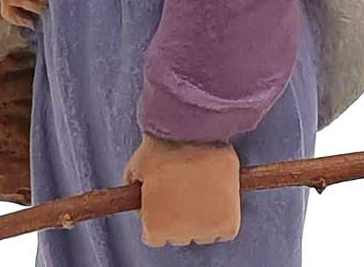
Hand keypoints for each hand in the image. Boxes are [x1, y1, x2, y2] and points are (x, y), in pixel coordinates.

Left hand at [123, 132, 240, 246]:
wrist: (194, 128)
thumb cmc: (164, 143)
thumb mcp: (138, 166)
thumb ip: (135, 190)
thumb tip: (139, 201)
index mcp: (154, 227)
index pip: (154, 235)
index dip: (157, 211)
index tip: (163, 192)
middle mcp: (179, 235)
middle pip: (178, 235)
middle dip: (179, 213)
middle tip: (183, 184)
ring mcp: (205, 230)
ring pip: (203, 233)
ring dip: (202, 216)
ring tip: (202, 184)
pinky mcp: (228, 222)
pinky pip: (225, 230)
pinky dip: (223, 216)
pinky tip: (217, 192)